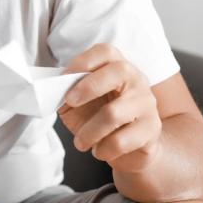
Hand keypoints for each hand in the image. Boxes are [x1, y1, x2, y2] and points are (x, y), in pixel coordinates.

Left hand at [59, 43, 162, 172]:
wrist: (128, 149)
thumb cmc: (99, 121)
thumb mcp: (79, 104)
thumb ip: (67, 94)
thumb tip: (51, 90)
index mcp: (117, 67)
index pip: (105, 52)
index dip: (82, 62)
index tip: (64, 78)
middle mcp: (136, 80)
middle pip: (118, 71)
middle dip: (87, 88)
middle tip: (70, 103)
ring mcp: (147, 103)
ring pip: (113, 113)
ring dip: (89, 132)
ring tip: (81, 142)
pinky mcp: (152, 129)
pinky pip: (121, 140)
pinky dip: (103, 149)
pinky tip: (100, 150)